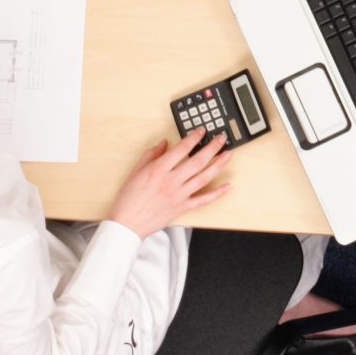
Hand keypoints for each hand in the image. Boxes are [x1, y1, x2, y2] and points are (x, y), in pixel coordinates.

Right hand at [108, 131, 231, 238]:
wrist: (127, 223)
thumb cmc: (128, 199)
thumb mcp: (136, 171)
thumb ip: (151, 154)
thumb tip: (164, 143)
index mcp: (159, 170)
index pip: (182, 149)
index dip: (194, 138)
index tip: (201, 131)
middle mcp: (171, 181)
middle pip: (198, 161)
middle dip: (212, 147)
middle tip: (221, 139)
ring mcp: (179, 195)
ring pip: (204, 178)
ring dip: (218, 165)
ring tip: (227, 155)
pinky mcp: (182, 207)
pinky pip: (203, 200)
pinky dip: (217, 193)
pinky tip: (227, 186)